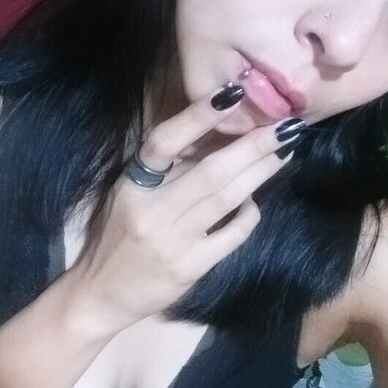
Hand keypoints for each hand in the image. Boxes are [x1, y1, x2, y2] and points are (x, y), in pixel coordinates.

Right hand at [66, 83, 303, 331]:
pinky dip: (249, 215)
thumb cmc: (116, 236)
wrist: (100, 294)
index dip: (197, 116)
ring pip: (226, 199)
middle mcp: (151, 210)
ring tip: (285, 152)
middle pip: (210, 171)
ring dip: (260, 173)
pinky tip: (256, 202)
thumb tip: (214, 133)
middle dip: (254, 146)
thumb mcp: (129, 193)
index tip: (233, 93)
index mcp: (132, 184)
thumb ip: (164, 168)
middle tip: (287, 127)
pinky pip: (231, 235)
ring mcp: (172, 241)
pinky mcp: (190, 268)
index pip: (164, 142)